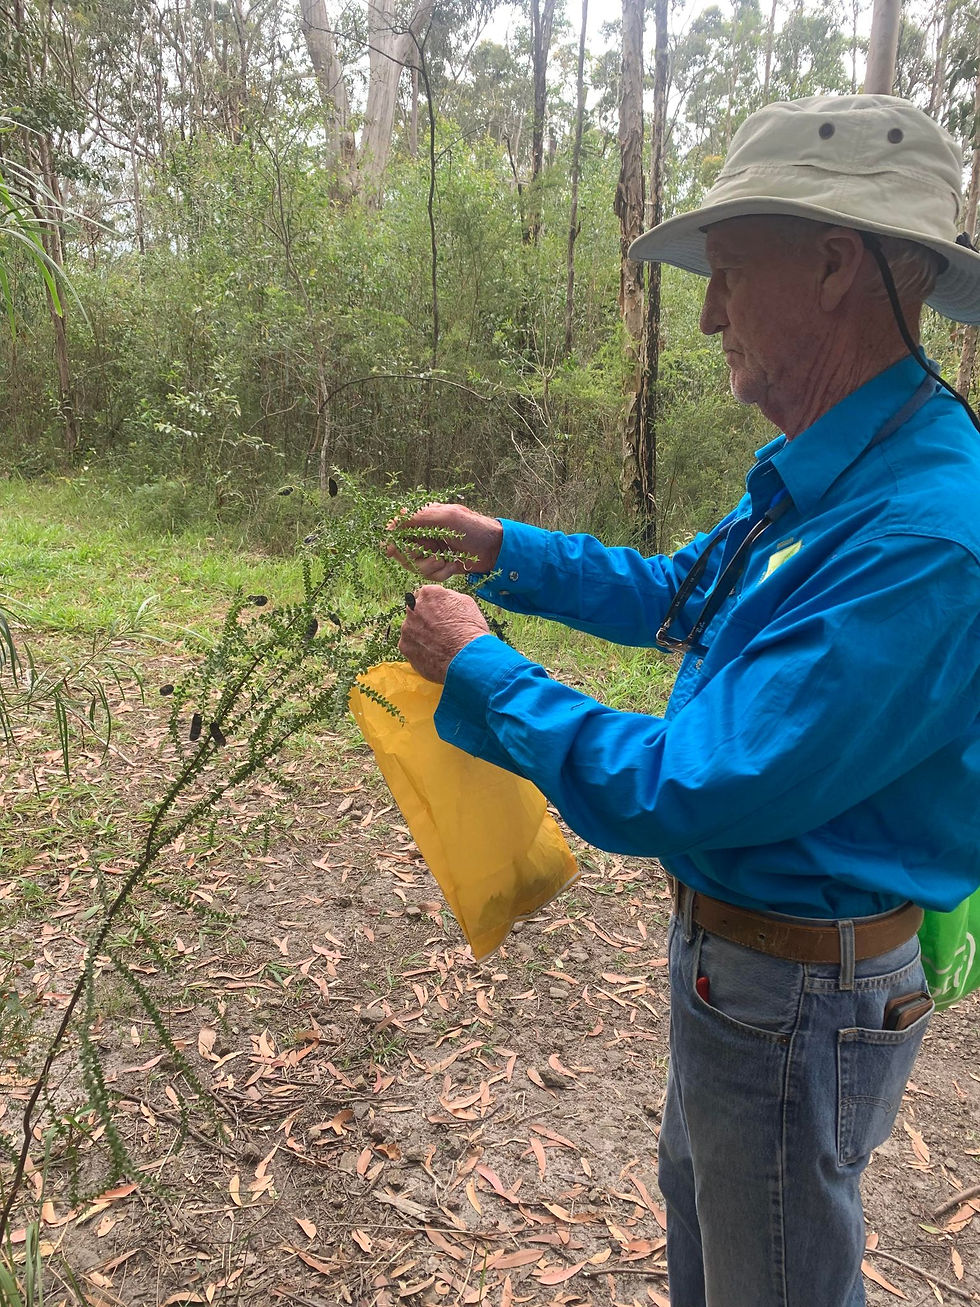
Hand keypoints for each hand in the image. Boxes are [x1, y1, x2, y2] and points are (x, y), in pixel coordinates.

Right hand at [385, 502, 502, 580]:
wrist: (495, 550)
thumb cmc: (473, 528)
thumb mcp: (445, 517)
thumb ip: (418, 518)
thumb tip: (392, 523)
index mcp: (423, 518)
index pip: (396, 529)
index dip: (393, 541)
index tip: (392, 549)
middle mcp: (423, 535)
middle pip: (400, 552)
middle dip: (414, 558)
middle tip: (432, 556)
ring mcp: (430, 551)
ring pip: (413, 566)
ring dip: (430, 567)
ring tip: (446, 561)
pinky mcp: (439, 566)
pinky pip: (428, 575)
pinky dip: (440, 573)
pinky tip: (453, 566)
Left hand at [399, 585, 490, 683]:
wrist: (466, 658)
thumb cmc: (470, 630)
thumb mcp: (466, 603)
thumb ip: (448, 597)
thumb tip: (442, 598)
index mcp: (429, 593)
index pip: (425, 595)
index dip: (434, 606)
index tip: (440, 614)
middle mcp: (413, 608)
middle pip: (416, 611)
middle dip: (425, 619)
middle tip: (439, 630)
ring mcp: (407, 628)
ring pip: (411, 629)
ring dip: (421, 634)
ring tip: (439, 645)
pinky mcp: (404, 646)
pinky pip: (410, 646)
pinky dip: (419, 649)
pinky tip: (433, 654)